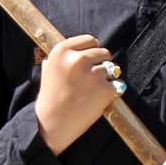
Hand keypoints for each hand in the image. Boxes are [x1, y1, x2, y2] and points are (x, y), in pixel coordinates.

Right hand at [33, 34, 118, 154]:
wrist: (52, 124)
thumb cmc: (50, 97)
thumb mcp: (49, 70)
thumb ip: (63, 57)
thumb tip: (78, 48)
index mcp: (62, 51)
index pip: (90, 40)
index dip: (92, 50)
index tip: (90, 60)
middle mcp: (78, 59)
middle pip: (103, 52)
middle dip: (100, 64)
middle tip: (89, 80)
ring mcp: (93, 74)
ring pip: (111, 69)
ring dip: (104, 79)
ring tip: (89, 91)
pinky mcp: (105, 90)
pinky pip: (116, 85)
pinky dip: (109, 92)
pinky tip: (95, 100)